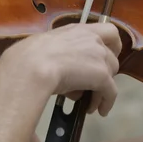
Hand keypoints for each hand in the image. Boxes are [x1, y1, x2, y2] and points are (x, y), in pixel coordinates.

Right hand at [0, 22, 122, 116]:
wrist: (32, 66)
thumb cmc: (29, 56)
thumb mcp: (48, 48)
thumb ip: (60, 53)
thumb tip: (60, 68)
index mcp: (79, 30)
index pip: (109, 31)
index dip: (112, 45)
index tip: (106, 56)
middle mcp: (94, 40)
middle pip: (112, 57)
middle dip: (105, 71)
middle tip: (92, 84)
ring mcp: (100, 56)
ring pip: (110, 75)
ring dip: (101, 89)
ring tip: (88, 101)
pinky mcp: (102, 75)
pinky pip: (111, 92)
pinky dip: (106, 102)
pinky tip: (100, 111)